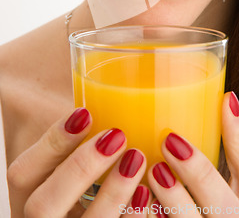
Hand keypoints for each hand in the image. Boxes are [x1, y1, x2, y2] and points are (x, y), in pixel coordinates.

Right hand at [7, 108, 148, 217]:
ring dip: (113, 193)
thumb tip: (106, 97)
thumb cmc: (90, 183)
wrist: (97, 214)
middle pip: (43, 205)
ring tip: (137, 158)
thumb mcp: (75, 163)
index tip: (85, 114)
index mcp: (32, 195)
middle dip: (80, 167)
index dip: (52, 143)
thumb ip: (80, 141)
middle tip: (116, 136)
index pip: (23, 173)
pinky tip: (149, 193)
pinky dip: (133, 216)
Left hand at [147, 92, 238, 217]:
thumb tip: (199, 96)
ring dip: (173, 200)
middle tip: (170, 141)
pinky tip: (133, 200)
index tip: (226, 99)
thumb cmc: (192, 204)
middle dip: (199, 172)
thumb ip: (203, 151)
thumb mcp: (205, 179)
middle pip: (223, 204)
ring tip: (153, 171)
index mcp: (237, 202)